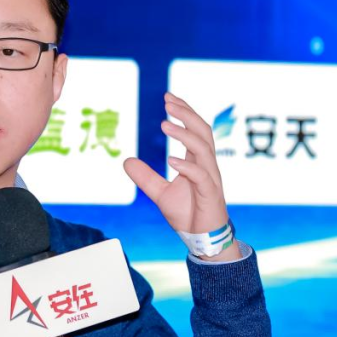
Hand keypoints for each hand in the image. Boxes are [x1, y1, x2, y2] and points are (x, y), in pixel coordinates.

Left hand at [123, 93, 235, 257]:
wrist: (202, 238)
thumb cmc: (188, 214)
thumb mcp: (159, 193)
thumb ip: (145, 177)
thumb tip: (126, 161)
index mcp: (197, 162)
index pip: (195, 130)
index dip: (184, 112)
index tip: (168, 97)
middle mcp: (206, 166)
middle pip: (203, 131)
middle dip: (187, 114)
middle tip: (168, 102)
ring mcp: (210, 179)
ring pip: (203, 148)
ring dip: (184, 135)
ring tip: (165, 124)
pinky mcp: (210, 194)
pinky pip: (201, 176)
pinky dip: (187, 166)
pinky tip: (171, 160)